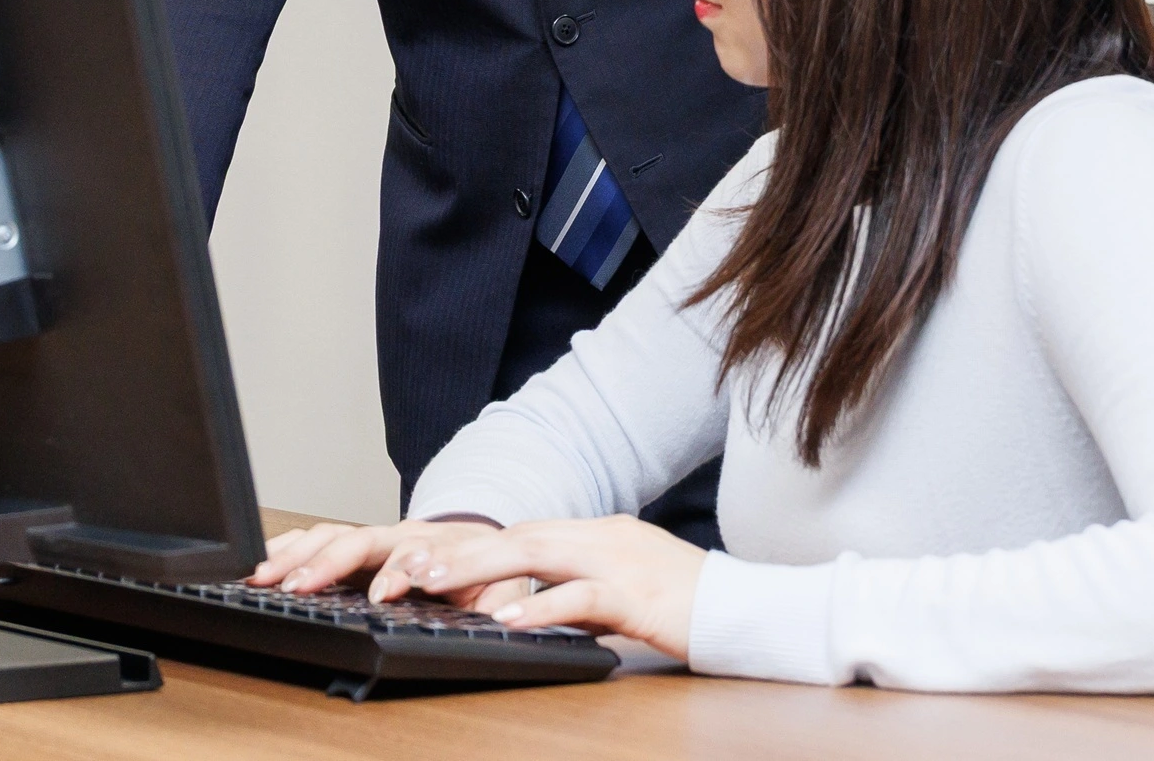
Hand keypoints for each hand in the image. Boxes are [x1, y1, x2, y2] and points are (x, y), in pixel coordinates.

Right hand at [247, 518, 525, 613]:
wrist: (482, 543)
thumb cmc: (489, 571)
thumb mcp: (502, 587)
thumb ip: (493, 600)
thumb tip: (487, 610)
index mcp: (437, 547)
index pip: (412, 555)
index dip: (396, 573)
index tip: (381, 593)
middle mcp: (400, 536)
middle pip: (360, 540)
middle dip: (327, 562)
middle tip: (299, 586)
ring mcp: (375, 538)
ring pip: (331, 534)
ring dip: (296, 554)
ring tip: (264, 577)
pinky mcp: (355, 546)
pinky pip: (317, 538)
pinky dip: (287, 548)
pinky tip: (262, 564)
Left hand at [390, 515, 706, 662]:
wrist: (745, 608)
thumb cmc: (687, 603)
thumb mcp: (622, 591)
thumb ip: (577, 591)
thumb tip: (530, 607)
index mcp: (597, 534)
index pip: (521, 534)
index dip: (471, 546)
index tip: (424, 559)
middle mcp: (602, 537)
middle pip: (517, 537)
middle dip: (459, 551)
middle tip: (408, 567)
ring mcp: (619, 562)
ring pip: (538, 555)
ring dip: (480, 569)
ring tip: (435, 582)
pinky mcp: (638, 595)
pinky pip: (583, 597)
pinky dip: (543, 606)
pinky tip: (510, 620)